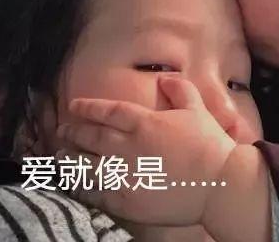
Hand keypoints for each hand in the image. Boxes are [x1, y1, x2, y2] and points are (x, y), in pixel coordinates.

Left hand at [56, 77, 235, 225]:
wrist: (218, 183)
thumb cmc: (208, 143)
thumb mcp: (197, 108)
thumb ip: (180, 89)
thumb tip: (164, 79)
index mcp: (144, 123)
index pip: (108, 111)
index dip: (89, 107)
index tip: (75, 106)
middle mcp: (128, 147)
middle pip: (92, 137)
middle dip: (74, 132)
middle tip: (62, 130)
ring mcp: (125, 175)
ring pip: (87, 166)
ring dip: (70, 159)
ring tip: (60, 156)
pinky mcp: (127, 201)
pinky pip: (97, 194)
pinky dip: (83, 188)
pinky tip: (76, 185)